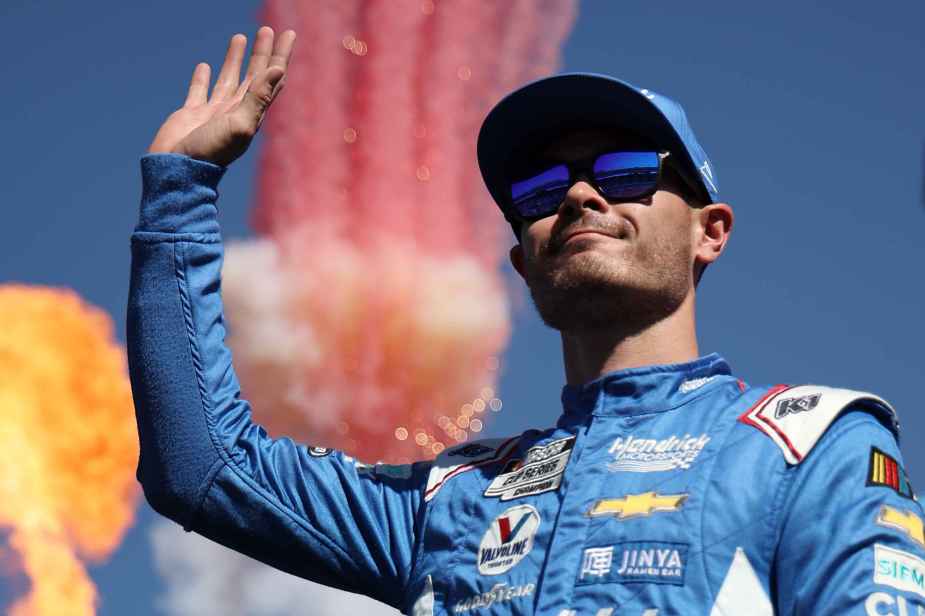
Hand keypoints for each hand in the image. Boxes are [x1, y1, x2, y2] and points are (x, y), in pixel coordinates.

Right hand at [147, 26, 295, 167]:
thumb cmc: (210, 152)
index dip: (280, 56)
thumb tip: (279, 70)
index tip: (289, 34)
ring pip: (229, 79)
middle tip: (267, 29)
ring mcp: (214, 112)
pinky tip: (204, 66)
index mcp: (252, 113)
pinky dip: (202, 78)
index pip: (271, 78)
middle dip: (262, 52)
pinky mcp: (192, 114)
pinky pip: (199, 90)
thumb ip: (258, 97)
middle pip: (254, 75)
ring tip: (240, 36)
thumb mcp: (239, 124)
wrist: (179, 170)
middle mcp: (236, 111)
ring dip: (236, 59)